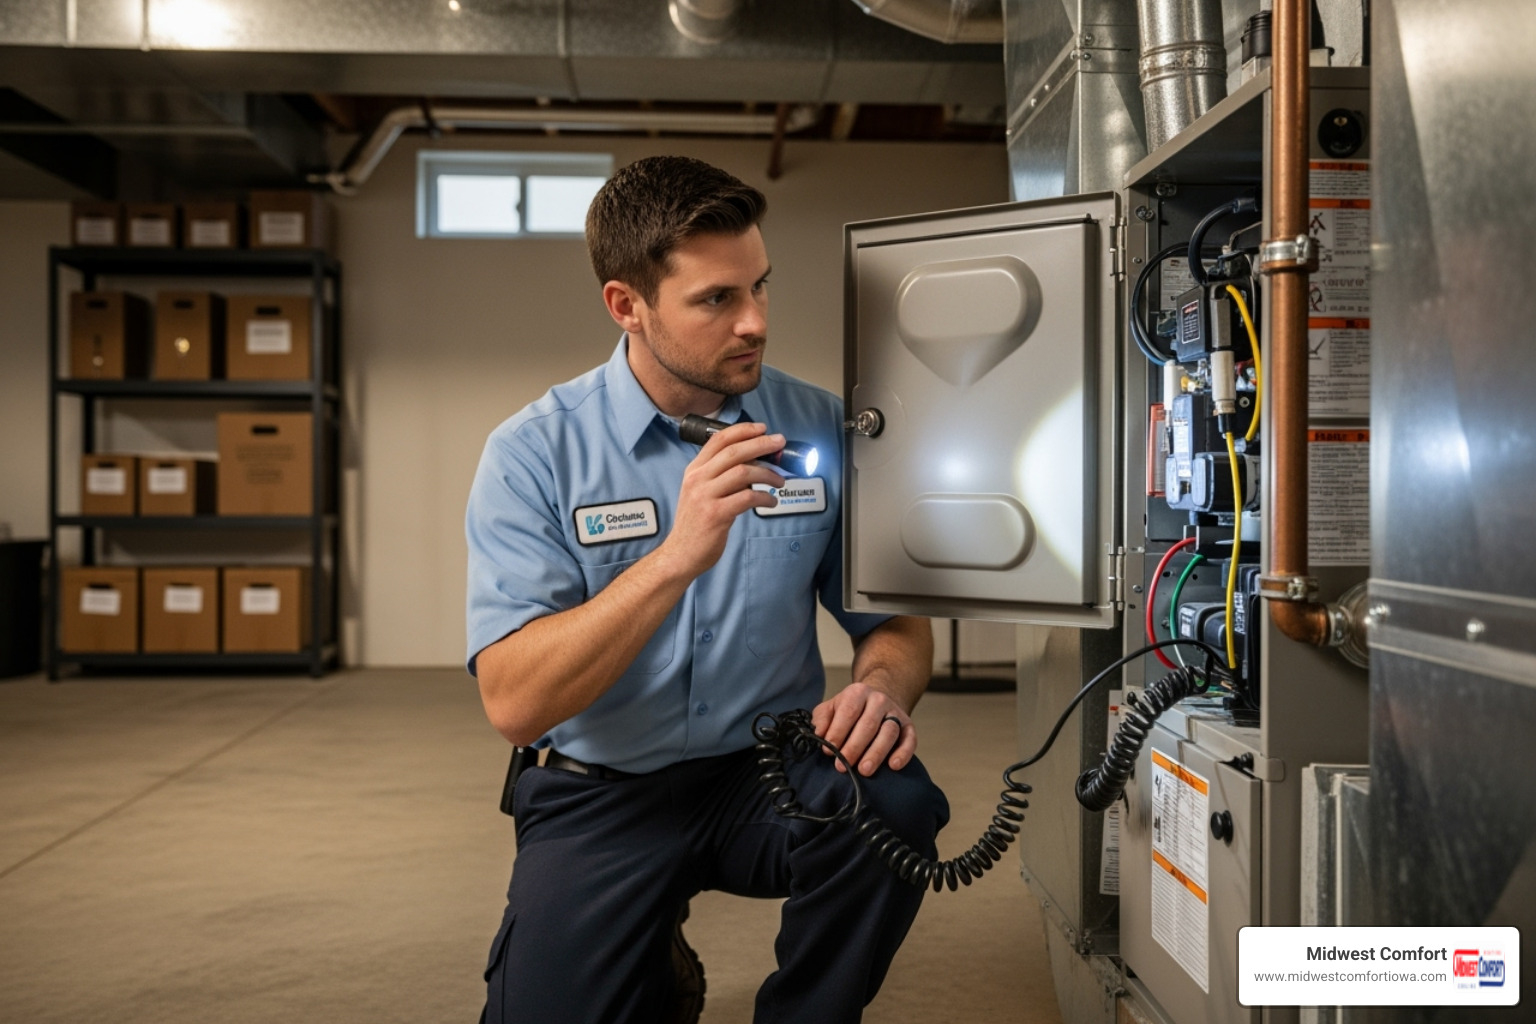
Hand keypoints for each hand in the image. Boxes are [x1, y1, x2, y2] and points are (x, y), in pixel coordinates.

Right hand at [657, 421, 785, 579]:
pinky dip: (764, 496)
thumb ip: (720, 476)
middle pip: (734, 452)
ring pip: (743, 472)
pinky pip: (747, 497)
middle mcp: (697, 479)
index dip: (743, 431)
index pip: (718, 440)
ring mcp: (705, 496)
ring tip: (779, 481)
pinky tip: (771, 501)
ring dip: (767, 474)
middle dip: (761, 444)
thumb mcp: (700, 492)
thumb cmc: (696, 523)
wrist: (681, 554)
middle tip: (780, 443)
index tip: (762, 428)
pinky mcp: (715, 514)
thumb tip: (755, 462)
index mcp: (694, 470)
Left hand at [811, 682, 916, 776]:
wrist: (877, 699)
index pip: (848, 712)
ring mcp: (895, 712)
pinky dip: (904, 753)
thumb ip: (821, 719)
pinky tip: (893, 766)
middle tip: (842, 766)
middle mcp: (879, 700)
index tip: (828, 752)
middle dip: (854, 747)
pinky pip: (909, 739)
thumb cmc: (850, 709)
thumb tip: (818, 734)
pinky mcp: (908, 726)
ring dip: (876, 753)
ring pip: (889, 732)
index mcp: (857, 693)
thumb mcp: (831, 708)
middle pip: (868, 725)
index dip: (837, 733)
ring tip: (864, 770)